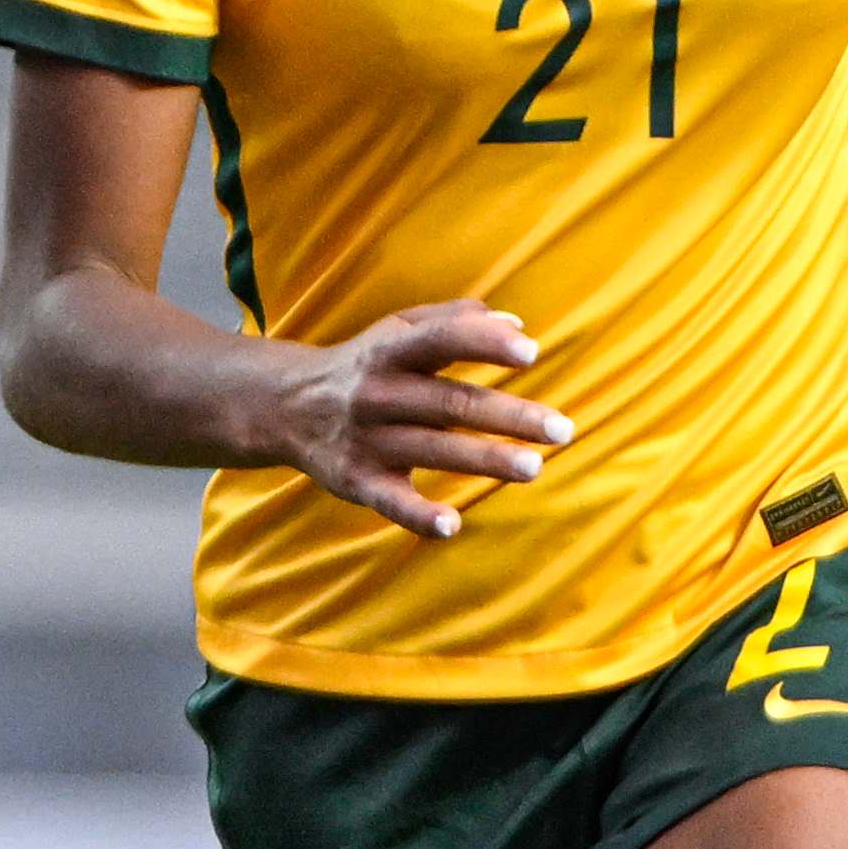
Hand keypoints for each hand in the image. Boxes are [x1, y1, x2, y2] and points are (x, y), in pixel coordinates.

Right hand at [271, 301, 568, 541]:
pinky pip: (389, 501)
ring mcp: (367, 439)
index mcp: (391, 351)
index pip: (441, 341)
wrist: (285, 406)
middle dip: (508, 416)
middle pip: (450, 404)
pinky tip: (452, 526)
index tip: (531, 353)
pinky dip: (418, 515)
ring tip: (534, 467)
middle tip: (561, 430)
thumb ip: (453, 322)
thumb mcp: (397, 330)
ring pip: (432, 450)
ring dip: (484, 459)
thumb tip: (517, 326)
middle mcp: (378, 393)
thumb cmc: (364, 364)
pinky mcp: (356, 481)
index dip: (484, 344)